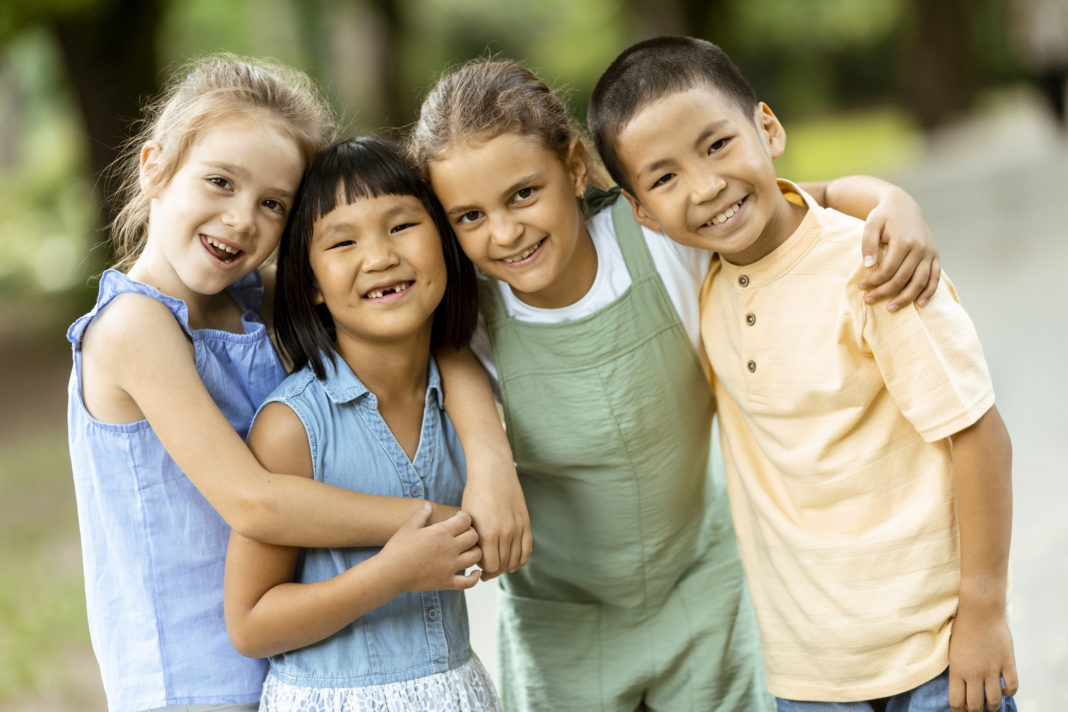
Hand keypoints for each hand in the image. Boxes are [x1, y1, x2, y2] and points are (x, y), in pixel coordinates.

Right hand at [378, 504, 481, 592]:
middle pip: (474, 537)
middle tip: (465, 534)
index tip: (460, 519)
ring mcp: (449, 567)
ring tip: (469, 550)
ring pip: (476, 557)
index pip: (466, 521)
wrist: (389, 573)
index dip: (465, 518)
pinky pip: (468, 582)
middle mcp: (449, 549)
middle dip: (472, 533)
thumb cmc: (397, 548)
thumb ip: (421, 514)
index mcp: (441, 532)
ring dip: (476, 552)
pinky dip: (475, 577)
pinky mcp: (446, 582)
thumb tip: (428, 505)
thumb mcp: (408, 527)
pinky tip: (475, 572)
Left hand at [462, 454, 531, 580]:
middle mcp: (505, 533)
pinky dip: (520, 560)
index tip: (477, 563)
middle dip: (494, 569)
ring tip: (498, 565)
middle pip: (503, 564)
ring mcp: (517, 528)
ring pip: (515, 560)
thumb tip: (473, 558)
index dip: (483, 568)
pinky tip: (512, 564)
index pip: (490, 566)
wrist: (493, 471)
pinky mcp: (526, 522)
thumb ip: (472, 539)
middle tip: (486, 568)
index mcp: (487, 533)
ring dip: (506, 566)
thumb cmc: (475, 493)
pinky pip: (527, 550)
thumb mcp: (468, 518)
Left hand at [858, 186, 940, 311]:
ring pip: (920, 281)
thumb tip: (868, 265)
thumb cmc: (884, 216)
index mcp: (904, 241)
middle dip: (884, 292)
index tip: (861, 287)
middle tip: (868, 299)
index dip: (873, 281)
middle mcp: (920, 248)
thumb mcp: (871, 224)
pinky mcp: (935, 255)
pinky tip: (919, 303)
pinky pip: (935, 277)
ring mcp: (930, 253)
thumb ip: (868, 243)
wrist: (903, 206)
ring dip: (906, 298)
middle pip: (902, 278)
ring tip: (891, 308)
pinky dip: (929, 291)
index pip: (888, 269)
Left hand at [948, 602, 1018, 710]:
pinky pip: (1012, 686)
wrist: (979, 610)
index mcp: (957, 670)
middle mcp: (974, 673)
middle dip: (977, 711)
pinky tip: (1004, 688)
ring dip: (993, 705)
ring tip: (992, 703)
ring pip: (994, 700)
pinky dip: (1009, 692)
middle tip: (978, 709)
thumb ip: (958, 669)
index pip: (957, 702)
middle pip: (976, 706)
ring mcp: (992, 668)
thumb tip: (961, 686)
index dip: (960, 710)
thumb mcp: (952, 650)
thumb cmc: (963, 627)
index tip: (963, 710)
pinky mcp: (1007, 662)